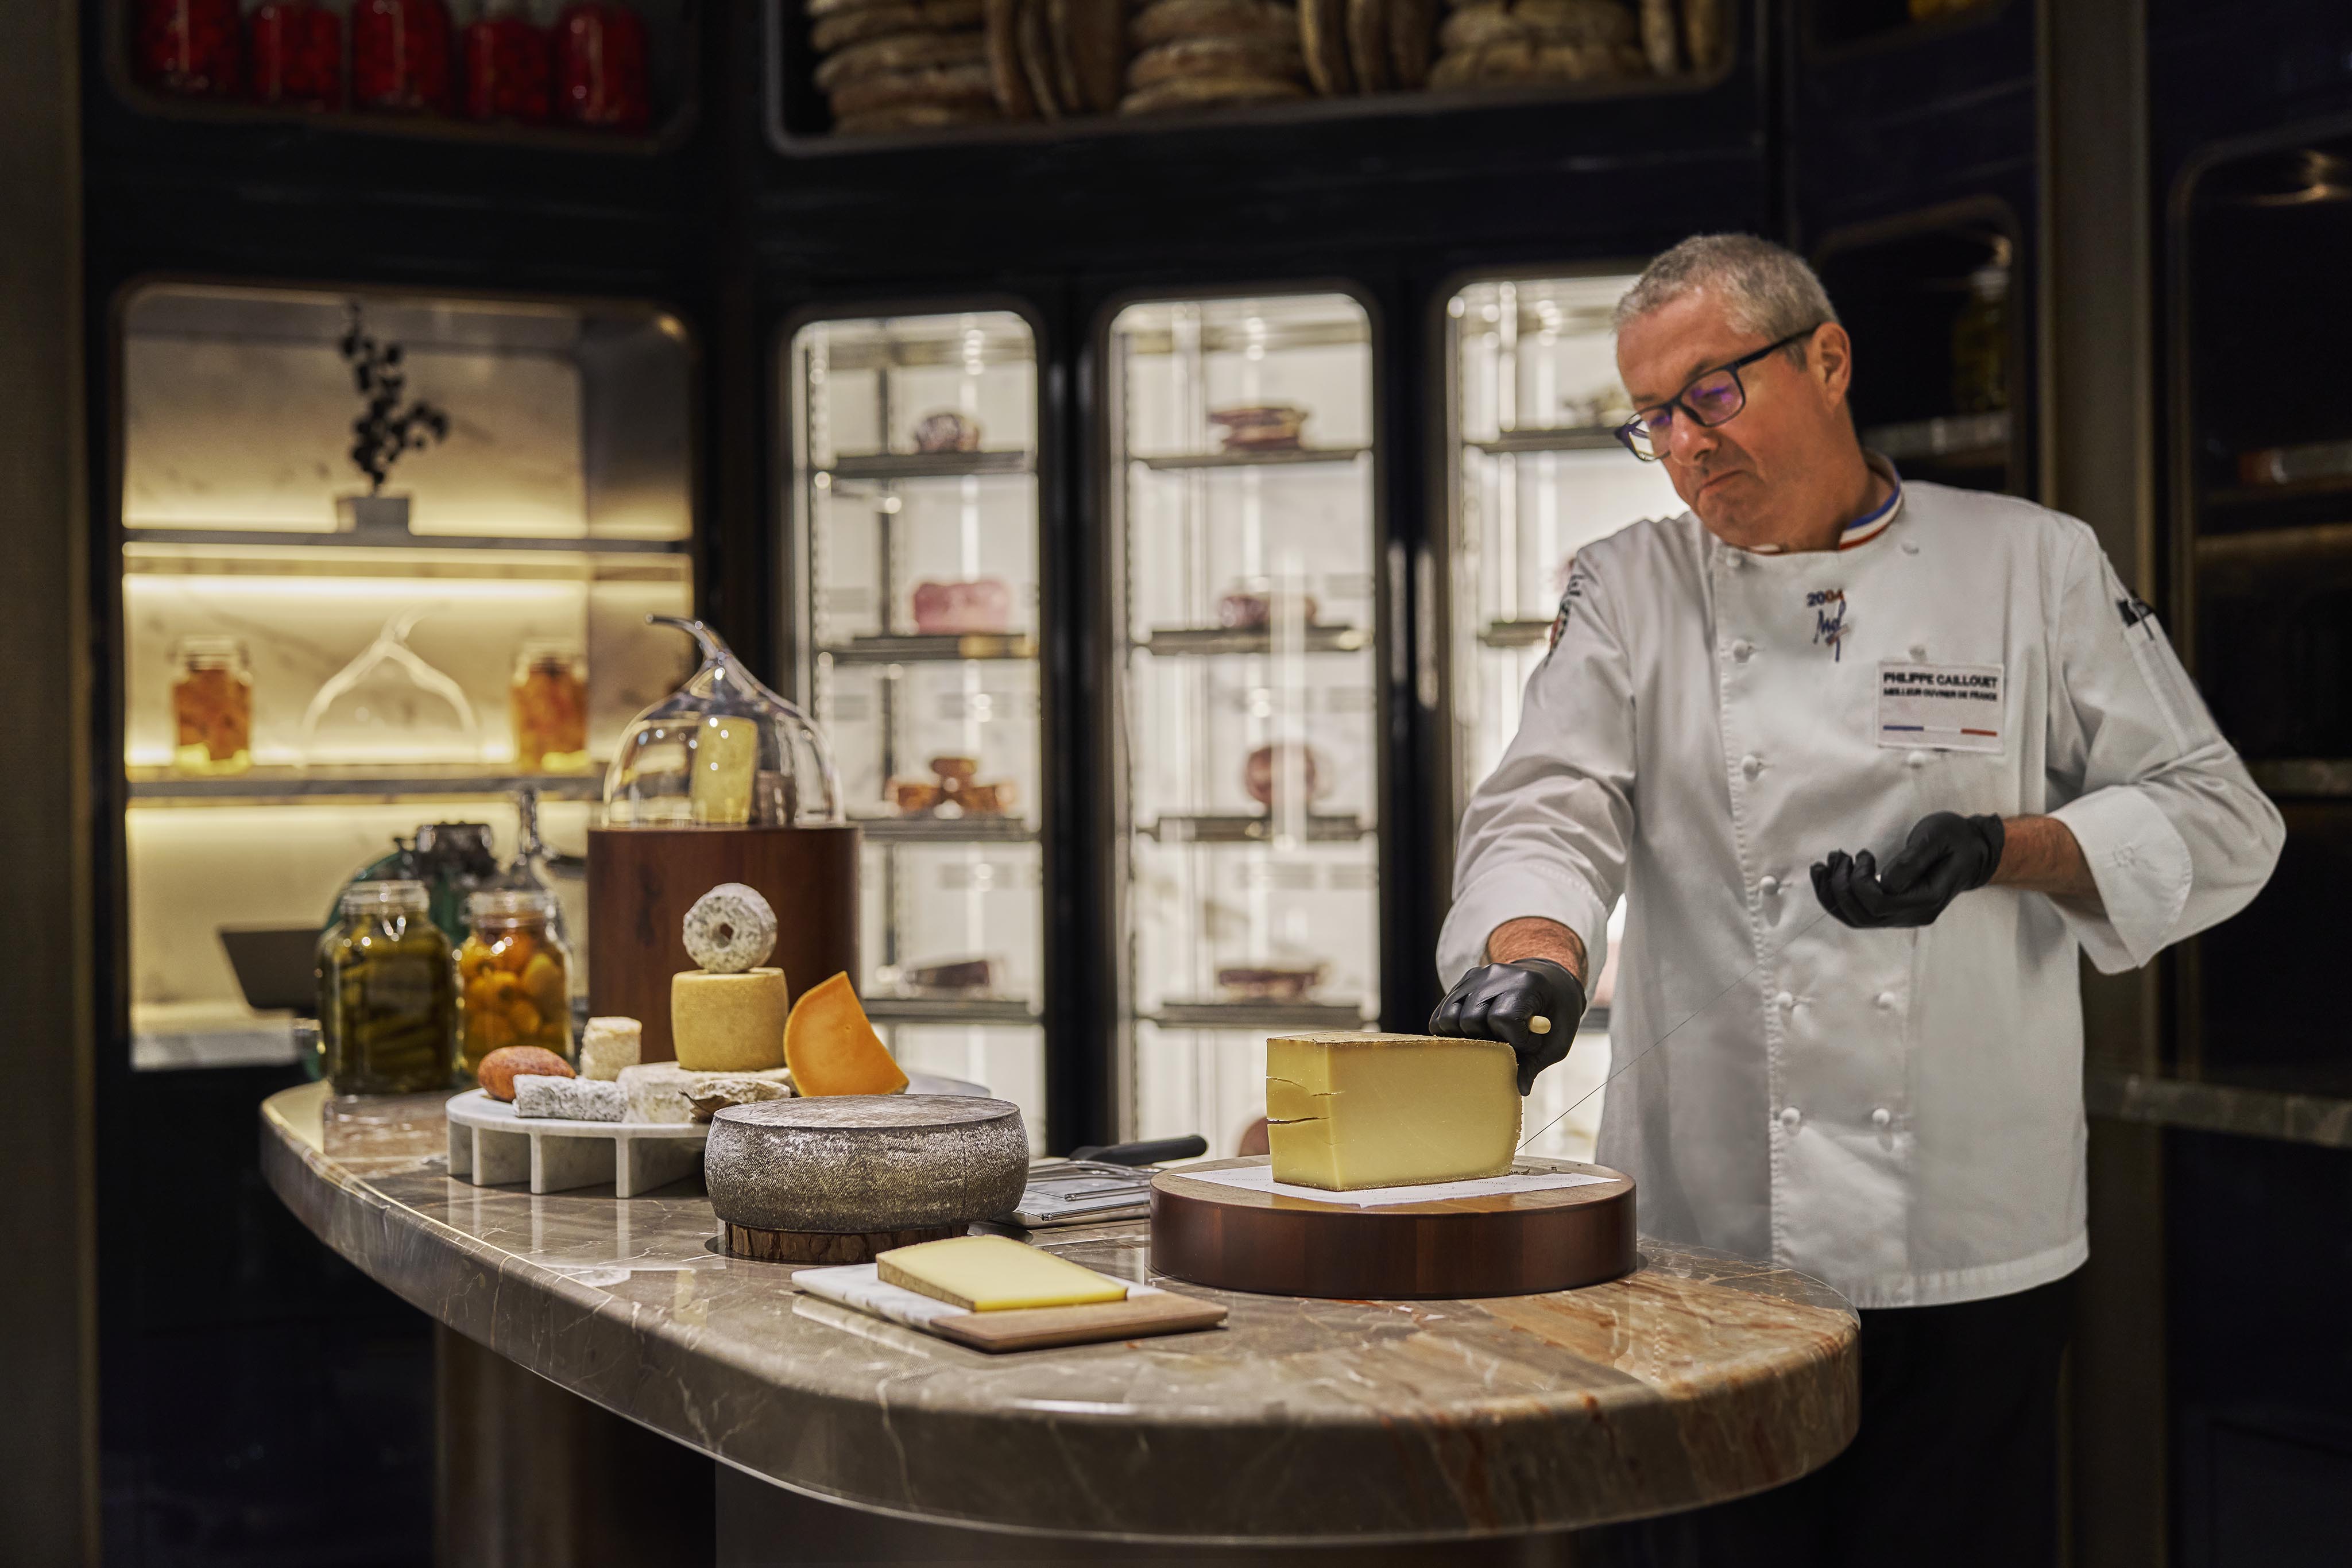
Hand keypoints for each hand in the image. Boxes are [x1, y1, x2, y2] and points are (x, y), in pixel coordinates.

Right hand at [1428, 958, 1587, 1094]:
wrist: (1551, 980)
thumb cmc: (1558, 1013)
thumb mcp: (1558, 1040)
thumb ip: (1536, 1063)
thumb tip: (1519, 1089)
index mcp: (1526, 984)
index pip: (1503, 1018)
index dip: (1514, 1040)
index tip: (1529, 1044)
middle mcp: (1496, 975)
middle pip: (1471, 1019)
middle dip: (1486, 1040)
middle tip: (1506, 1043)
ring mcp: (1476, 977)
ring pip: (1450, 1016)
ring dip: (1464, 1036)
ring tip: (1486, 1039)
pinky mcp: (1463, 982)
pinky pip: (1442, 1012)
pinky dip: (1450, 1029)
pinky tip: (1471, 1035)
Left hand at [1811, 812, 2004, 928]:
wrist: (1971, 850)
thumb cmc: (1955, 839)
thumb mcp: (1937, 837)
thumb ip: (1913, 859)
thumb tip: (1885, 880)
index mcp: (1927, 900)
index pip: (1879, 904)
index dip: (1860, 881)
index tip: (1864, 854)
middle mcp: (1913, 915)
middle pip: (1861, 916)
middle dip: (1840, 886)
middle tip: (1839, 855)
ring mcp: (1902, 916)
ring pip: (1855, 918)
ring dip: (1832, 893)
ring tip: (1825, 864)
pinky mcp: (1892, 909)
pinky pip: (1858, 913)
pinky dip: (1836, 896)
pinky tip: (1827, 874)